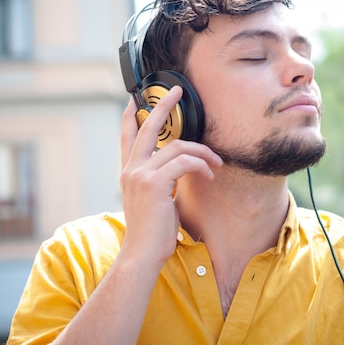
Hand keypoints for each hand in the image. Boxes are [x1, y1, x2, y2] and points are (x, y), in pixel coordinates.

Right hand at [119, 86, 221, 264]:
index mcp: (129, 173)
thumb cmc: (152, 231)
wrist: (142, 254)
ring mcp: (140, 175)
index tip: (136, 100)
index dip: (131, 117)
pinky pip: (185, 162)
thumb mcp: (152, 200)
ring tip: (216, 163)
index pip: (127, 137)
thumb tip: (179, 167)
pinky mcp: (154, 183)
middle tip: (176, 90)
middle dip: (163, 105)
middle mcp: (131, 169)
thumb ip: (159, 180)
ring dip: (203, 151)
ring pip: (177, 146)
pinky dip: (202, 166)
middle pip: (148, 127)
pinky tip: (210, 176)